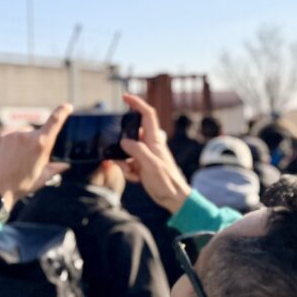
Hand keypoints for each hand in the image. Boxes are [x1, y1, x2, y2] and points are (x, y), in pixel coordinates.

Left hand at [0, 105, 71, 210]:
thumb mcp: (42, 178)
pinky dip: (10, 147)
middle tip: (29, 162)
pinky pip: (8, 139)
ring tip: (15, 164)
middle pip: (35, 134)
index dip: (62, 111)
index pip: (55, 121)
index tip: (67, 106)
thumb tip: (65, 165)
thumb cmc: (21, 186)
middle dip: (35, 144)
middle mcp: (25, 135)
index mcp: (40, 144)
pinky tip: (6, 160)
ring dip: (21, 146)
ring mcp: (10, 135)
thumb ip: (55, 168)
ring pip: (21, 137)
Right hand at [118, 93, 191, 213]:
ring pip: (126, 151)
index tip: (125, 97)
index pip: (146, 114)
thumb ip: (137, 151)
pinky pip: (127, 163)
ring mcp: (146, 155)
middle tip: (126, 163)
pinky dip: (128, 171)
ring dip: (124, 163)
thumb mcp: (151, 166)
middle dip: (122, 148)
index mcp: (154, 140)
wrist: (174, 199)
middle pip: (130, 135)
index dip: (136, 103)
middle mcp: (150, 144)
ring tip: (134, 174)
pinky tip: (136, 179)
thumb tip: (124, 141)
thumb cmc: (167, 182)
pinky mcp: (142, 165)